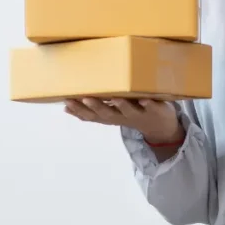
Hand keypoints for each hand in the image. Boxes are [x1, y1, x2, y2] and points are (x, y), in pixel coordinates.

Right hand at [63, 97, 182, 143]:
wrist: (160, 126)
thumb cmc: (129, 113)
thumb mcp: (108, 114)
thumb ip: (90, 110)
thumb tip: (64, 107)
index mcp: (110, 117)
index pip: (91, 116)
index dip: (78, 110)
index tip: (67, 101)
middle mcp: (122, 117)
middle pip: (107, 114)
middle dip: (96, 107)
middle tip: (85, 98)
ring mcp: (139, 114)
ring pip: (129, 111)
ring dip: (122, 106)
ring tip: (115, 98)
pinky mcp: (155, 110)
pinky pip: (152, 107)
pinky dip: (148, 104)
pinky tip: (144, 99)